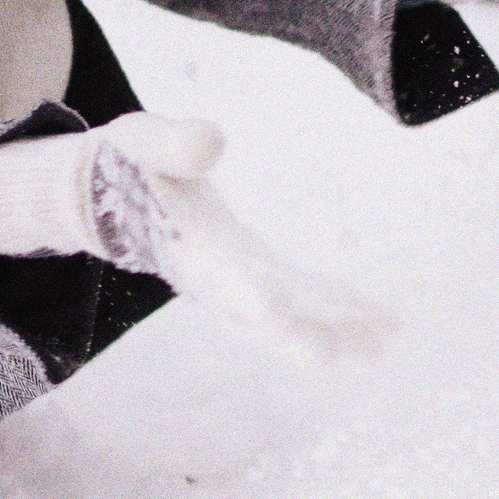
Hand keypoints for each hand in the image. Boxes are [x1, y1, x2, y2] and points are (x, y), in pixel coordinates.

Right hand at [0, 114, 392, 361]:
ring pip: (293, 319)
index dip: (247, 293)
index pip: (219, 277)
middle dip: (301, 338)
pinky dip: (344, 311)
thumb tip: (213, 143)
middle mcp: (216, 280)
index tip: (277, 310)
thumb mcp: (137, 143)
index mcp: (188, 250)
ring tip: (386, 341)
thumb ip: (169, 143)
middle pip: (261, 320)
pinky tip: (386, 322)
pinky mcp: (261, 276)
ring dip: (337, 332)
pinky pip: (308, 301)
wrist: (112, 196)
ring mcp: (241, 285)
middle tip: (347, 354)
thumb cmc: (126, 167)